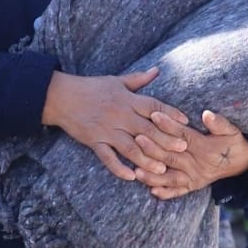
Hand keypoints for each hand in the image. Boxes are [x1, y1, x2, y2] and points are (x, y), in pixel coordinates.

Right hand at [41, 68, 189, 181]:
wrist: (62, 96)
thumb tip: (157, 70)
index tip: (185, 122)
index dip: (171, 114)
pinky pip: (107, 158)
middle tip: (182, 149)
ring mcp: (106, 130)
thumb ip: (138, 79)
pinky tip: (131, 177)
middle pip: (147, 130)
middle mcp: (119, 115)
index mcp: (127, 99)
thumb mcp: (116, 80)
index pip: (154, 106)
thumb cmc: (91, 87)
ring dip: (147, 159)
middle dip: (166, 140)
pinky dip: (119, 168)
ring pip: (130, 147)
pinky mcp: (93, 142)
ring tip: (161, 170)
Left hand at [133, 109, 247, 199]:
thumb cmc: (234, 143)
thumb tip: (207, 114)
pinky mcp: (193, 186)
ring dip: (153, 174)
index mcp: (205, 148)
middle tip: (137, 138)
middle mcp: (197, 164)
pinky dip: (166, 193)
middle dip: (153, 148)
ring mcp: (194, 177)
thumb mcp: (232, 131)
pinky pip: (178, 191)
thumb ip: (219, 123)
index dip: (168, 125)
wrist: (243, 165)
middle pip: (172, 156)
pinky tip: (152, 191)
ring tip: (136, 170)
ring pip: (170, 176)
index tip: (154, 115)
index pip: (183, 135)